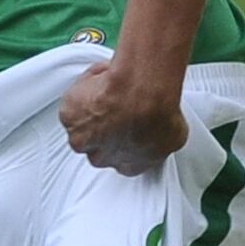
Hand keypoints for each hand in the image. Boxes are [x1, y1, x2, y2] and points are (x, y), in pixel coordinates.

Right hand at [60, 62, 187, 175]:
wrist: (142, 95)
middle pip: (99, 145)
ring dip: (93, 109)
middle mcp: (102, 157)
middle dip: (107, 126)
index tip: (132, 125)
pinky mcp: (69, 117)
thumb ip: (163, 138)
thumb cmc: (158, 115)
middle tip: (120, 104)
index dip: (127, 141)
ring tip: (110, 89)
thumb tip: (165, 130)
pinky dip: (84, 89)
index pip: (124, 161)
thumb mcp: (176, 133)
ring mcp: (82, 138)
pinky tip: (101, 80)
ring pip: (83, 125)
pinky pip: (74, 102)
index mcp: (129, 166)